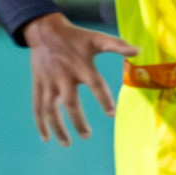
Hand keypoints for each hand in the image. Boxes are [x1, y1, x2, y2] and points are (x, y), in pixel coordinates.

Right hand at [22, 12, 138, 145]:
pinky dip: (40, 123)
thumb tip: (139, 51)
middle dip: (79, 121)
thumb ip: (117, 46)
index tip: (111, 113)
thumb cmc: (76, 37)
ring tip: (67, 143)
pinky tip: (46, 137)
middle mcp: (64, 76)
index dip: (103, 98)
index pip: (95, 84)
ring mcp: (49, 82)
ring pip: (50, 109)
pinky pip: (37, 107)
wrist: (45, 31)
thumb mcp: (96, 39)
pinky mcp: (39, 85)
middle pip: (71, 103)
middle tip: (87, 135)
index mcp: (81, 66)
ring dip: (58, 127)